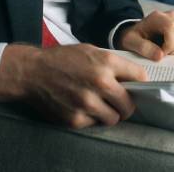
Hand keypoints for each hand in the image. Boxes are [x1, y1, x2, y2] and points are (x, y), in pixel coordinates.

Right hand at [0, 43, 147, 128]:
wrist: (33, 71)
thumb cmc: (63, 58)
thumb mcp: (91, 50)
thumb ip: (112, 63)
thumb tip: (131, 76)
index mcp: (106, 62)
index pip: (139, 77)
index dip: (141, 83)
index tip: (138, 86)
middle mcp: (100, 82)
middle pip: (129, 104)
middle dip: (128, 104)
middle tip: (122, 102)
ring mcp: (88, 103)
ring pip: (114, 118)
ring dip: (111, 113)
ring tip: (102, 105)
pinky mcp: (75, 118)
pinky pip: (94, 123)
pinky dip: (92, 118)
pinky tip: (84, 107)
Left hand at [117, 10, 173, 60]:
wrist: (137, 33)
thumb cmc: (134, 37)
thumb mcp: (131, 42)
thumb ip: (143, 48)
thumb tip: (160, 56)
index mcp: (158, 17)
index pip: (172, 29)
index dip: (168, 46)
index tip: (160, 55)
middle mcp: (173, 15)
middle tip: (162, 55)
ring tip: (167, 52)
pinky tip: (173, 50)